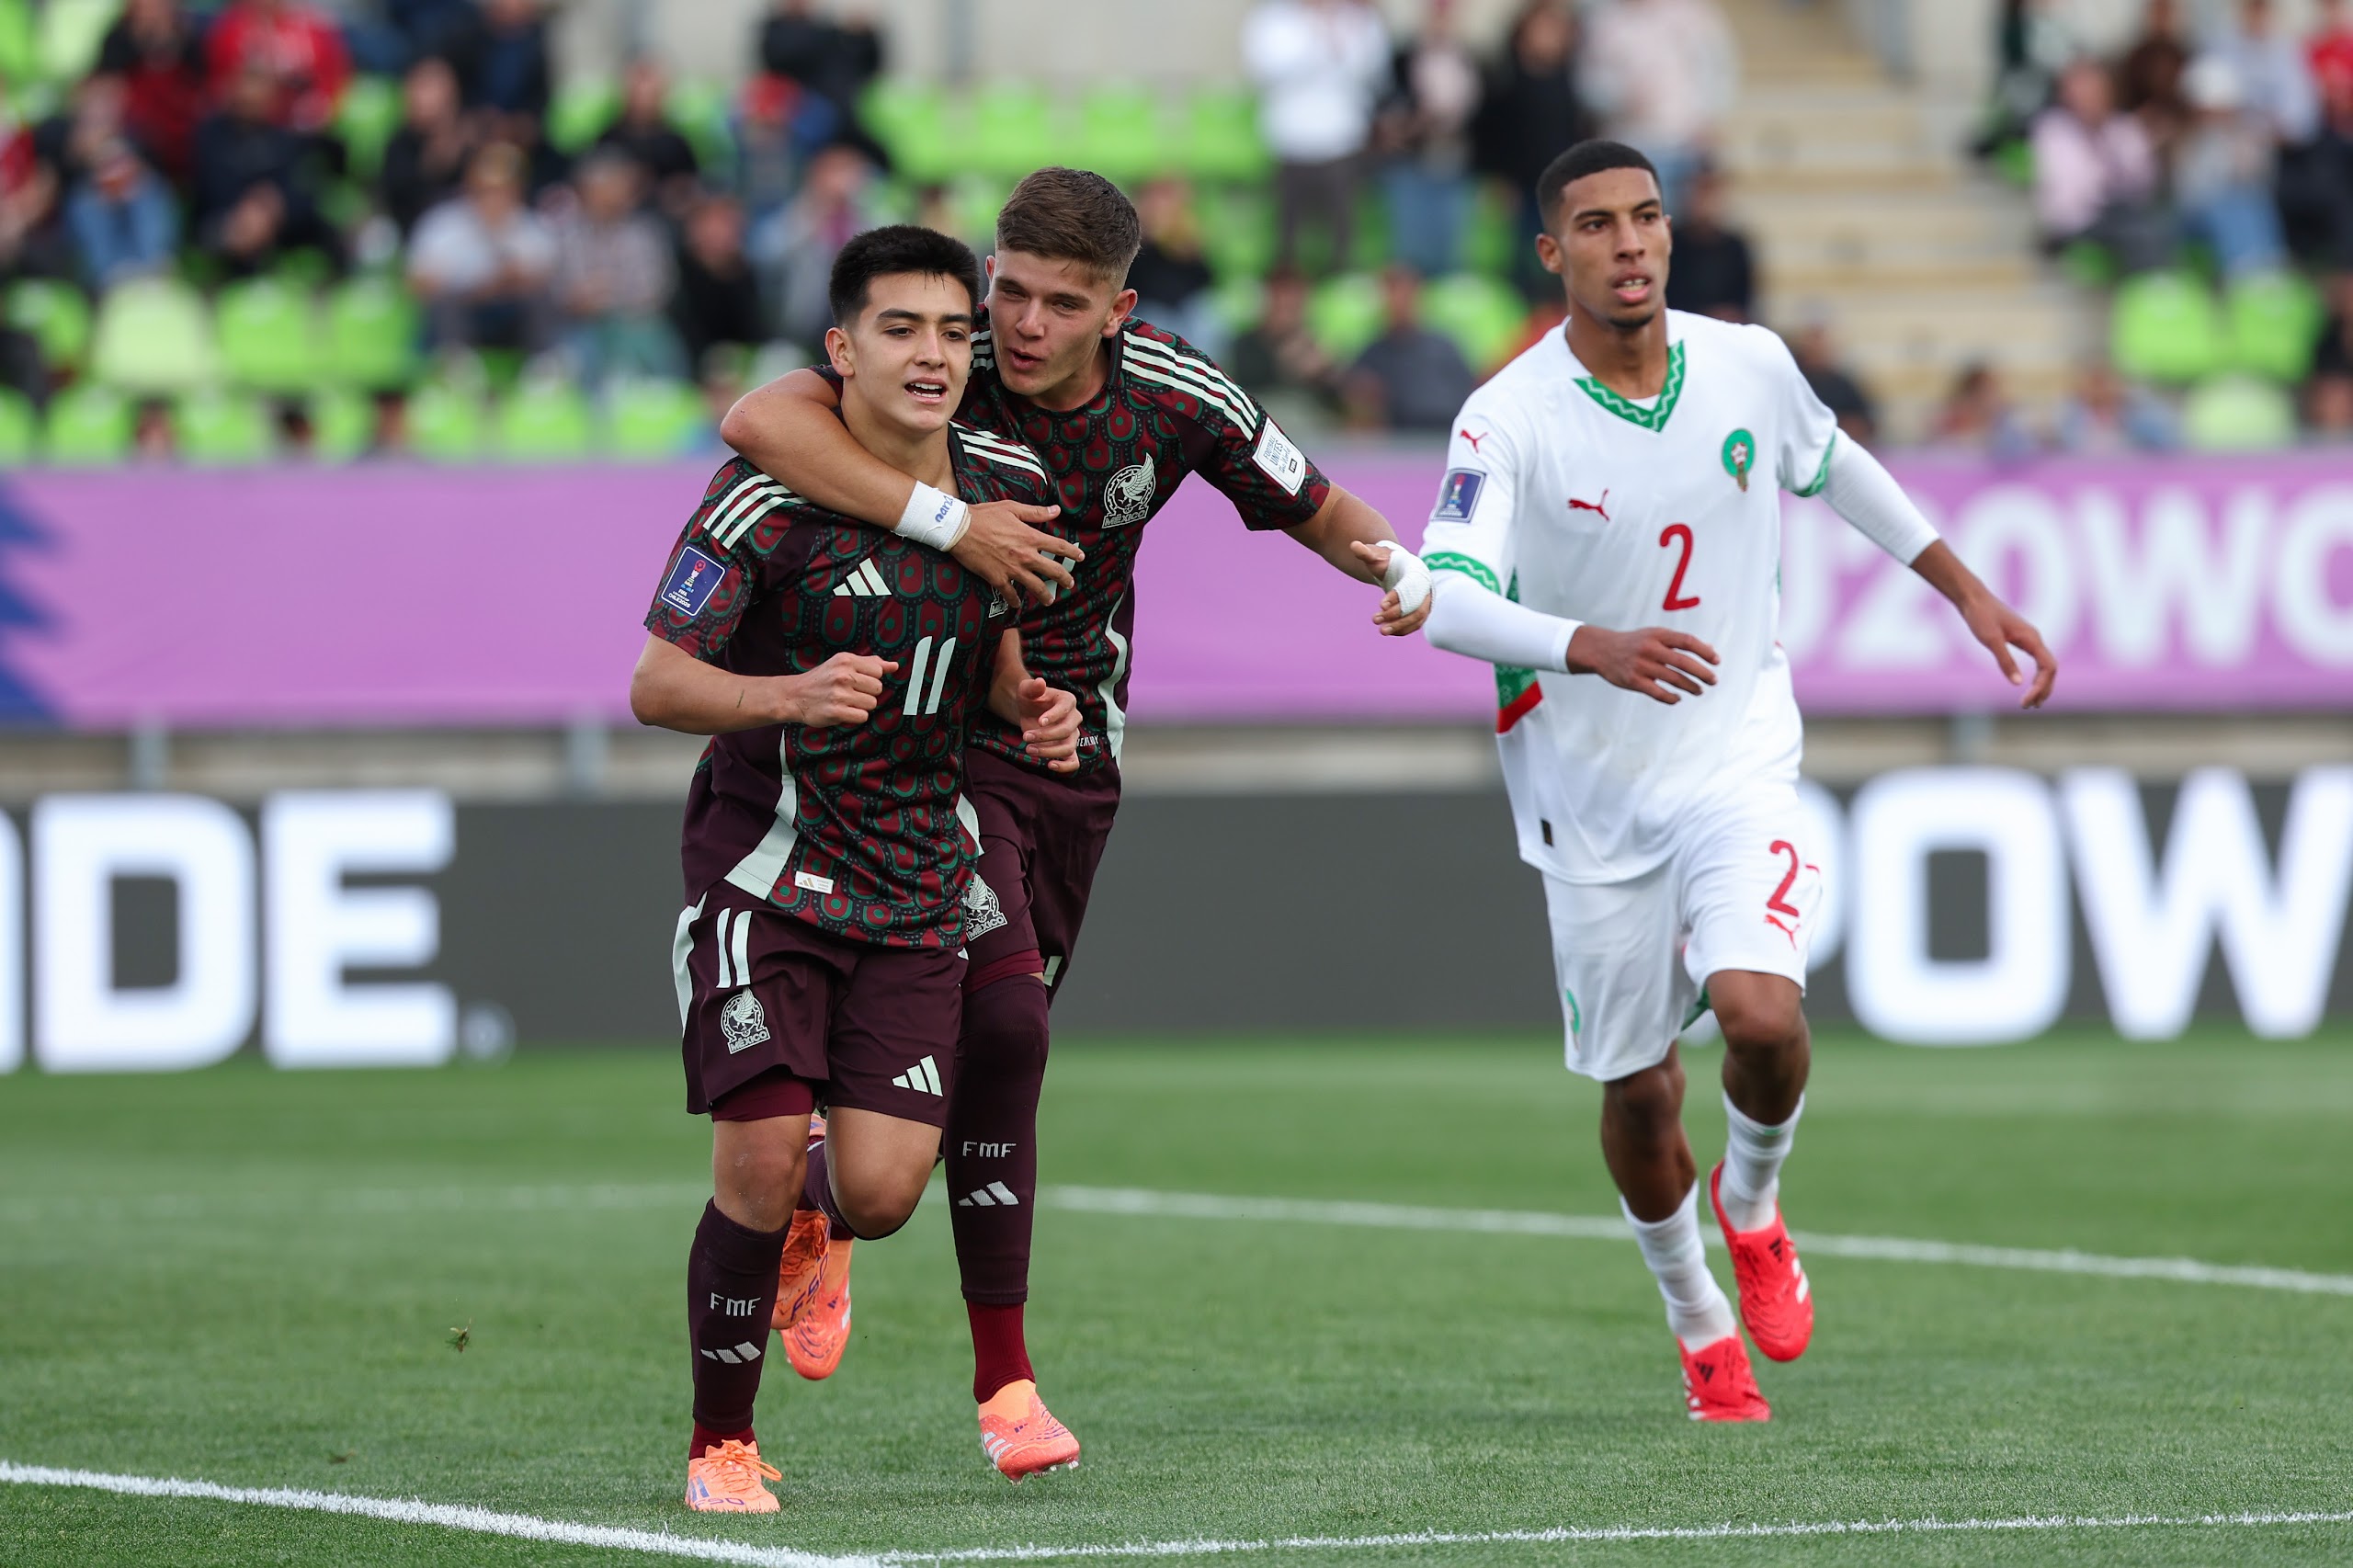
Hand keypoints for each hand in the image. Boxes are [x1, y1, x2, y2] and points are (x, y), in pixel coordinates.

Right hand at [781, 652, 895, 726]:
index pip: (878, 671)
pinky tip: (844, 711)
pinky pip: (862, 716)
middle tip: (850, 693)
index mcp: (846, 660)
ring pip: (871, 704)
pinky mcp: (836, 712)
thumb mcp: (842, 664)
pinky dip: (855, 717)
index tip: (857, 681)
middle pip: (878, 688)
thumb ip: (870, 663)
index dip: (871, 679)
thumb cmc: (822, 679)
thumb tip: (894, 666)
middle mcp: (843, 675)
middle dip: (867, 693)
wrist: (794, 695)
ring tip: (846, 702)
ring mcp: (839, 694)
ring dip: (861, 706)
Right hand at [954, 500, 1082, 607]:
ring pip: (1035, 587)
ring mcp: (1012, 569)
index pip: (1058, 546)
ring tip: (1049, 600)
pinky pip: (1010, 594)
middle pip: (1052, 570)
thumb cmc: (984, 516)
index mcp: (1030, 537)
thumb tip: (1056, 510)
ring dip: (1044, 595)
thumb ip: (1036, 512)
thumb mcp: (1012, 509)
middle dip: (1064, 578)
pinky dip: (1014, 601)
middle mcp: (1025, 555)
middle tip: (1069, 584)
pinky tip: (1017, 604)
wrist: (959, 529)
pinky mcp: (997, 578)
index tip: (1080, 557)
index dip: (1072, 553)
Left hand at [1003, 676, 1081, 773]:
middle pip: (1067, 731)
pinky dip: (1065, 767)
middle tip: (1025, 736)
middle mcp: (1073, 718)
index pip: (1066, 709)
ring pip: (1068, 748)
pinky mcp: (1067, 749)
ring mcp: (1072, 735)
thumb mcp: (1026, 689)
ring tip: (1029, 749)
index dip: (1054, 716)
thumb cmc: (1029, 698)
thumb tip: (1040, 682)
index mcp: (1067, 701)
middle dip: (1045, 736)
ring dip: (1048, 751)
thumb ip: (1033, 686)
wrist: (1028, 711)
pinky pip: (1073, 762)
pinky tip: (1049, 765)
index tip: (1039, 721)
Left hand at [1348, 539, 1432, 636]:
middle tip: (1375, 619)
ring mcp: (1426, 599)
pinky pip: (1416, 624)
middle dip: (1396, 615)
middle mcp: (1426, 586)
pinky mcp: (1423, 610)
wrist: (1397, 567)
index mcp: (1416, 571)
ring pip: (1417, 617)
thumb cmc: (1386, 561)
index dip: (1397, 596)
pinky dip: (1403, 629)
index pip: (1410, 586)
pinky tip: (1388, 631)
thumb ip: (1366, 552)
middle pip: (1416, 605)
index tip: (1380, 605)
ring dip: (1399, 625)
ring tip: (1381, 630)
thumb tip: (1353, 544)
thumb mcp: (1375, 555)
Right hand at [1567, 625, 1719, 705]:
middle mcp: (1650, 649)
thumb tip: (1709, 649)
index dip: (1704, 651)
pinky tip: (1678, 698)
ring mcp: (1641, 666)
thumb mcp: (1655, 635)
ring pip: (1673, 679)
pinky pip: (1657, 693)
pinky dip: (1671, 698)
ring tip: (1700, 691)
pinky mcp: (1633, 681)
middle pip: (1683, 662)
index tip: (1717, 661)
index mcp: (1658, 635)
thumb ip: (1679, 642)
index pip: (1687, 641)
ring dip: (1690, 687)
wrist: (1601, 650)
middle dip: (1702, 673)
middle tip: (1713, 680)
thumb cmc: (1634, 642)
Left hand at [1958, 589, 2057, 709]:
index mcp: (2031, 638)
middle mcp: (2034, 638)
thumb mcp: (1991, 640)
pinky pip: (2037, 660)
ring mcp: (2029, 638)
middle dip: (2043, 689)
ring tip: (2031, 703)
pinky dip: (2035, 676)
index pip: (2048, 667)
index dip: (2041, 687)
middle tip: (2028, 707)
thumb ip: (2005, 661)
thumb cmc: (1981, 616)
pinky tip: (2027, 685)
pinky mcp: (2020, 639)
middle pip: (2050, 669)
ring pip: (2045, 665)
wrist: (1973, 598)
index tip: (2026, 701)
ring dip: (2041, 685)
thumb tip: (2018, 683)